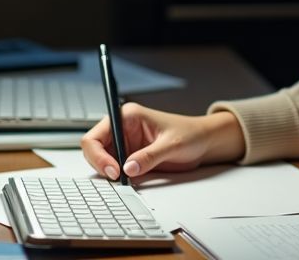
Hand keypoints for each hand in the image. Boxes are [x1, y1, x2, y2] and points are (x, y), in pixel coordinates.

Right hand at [81, 104, 243, 179]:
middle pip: (94, 150)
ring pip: (102, 161)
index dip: (98, 155)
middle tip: (118, 178)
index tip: (113, 170)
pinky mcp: (131, 157)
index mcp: (128, 117)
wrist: (203, 142)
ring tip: (124, 180)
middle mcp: (122, 129)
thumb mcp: (172, 145)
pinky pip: (115, 169)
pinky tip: (127, 181)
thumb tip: (128, 168)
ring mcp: (125, 144)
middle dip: (101, 165)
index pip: (96, 135)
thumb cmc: (190, 134)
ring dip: (108, 173)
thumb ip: (150, 156)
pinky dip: (117, 178)